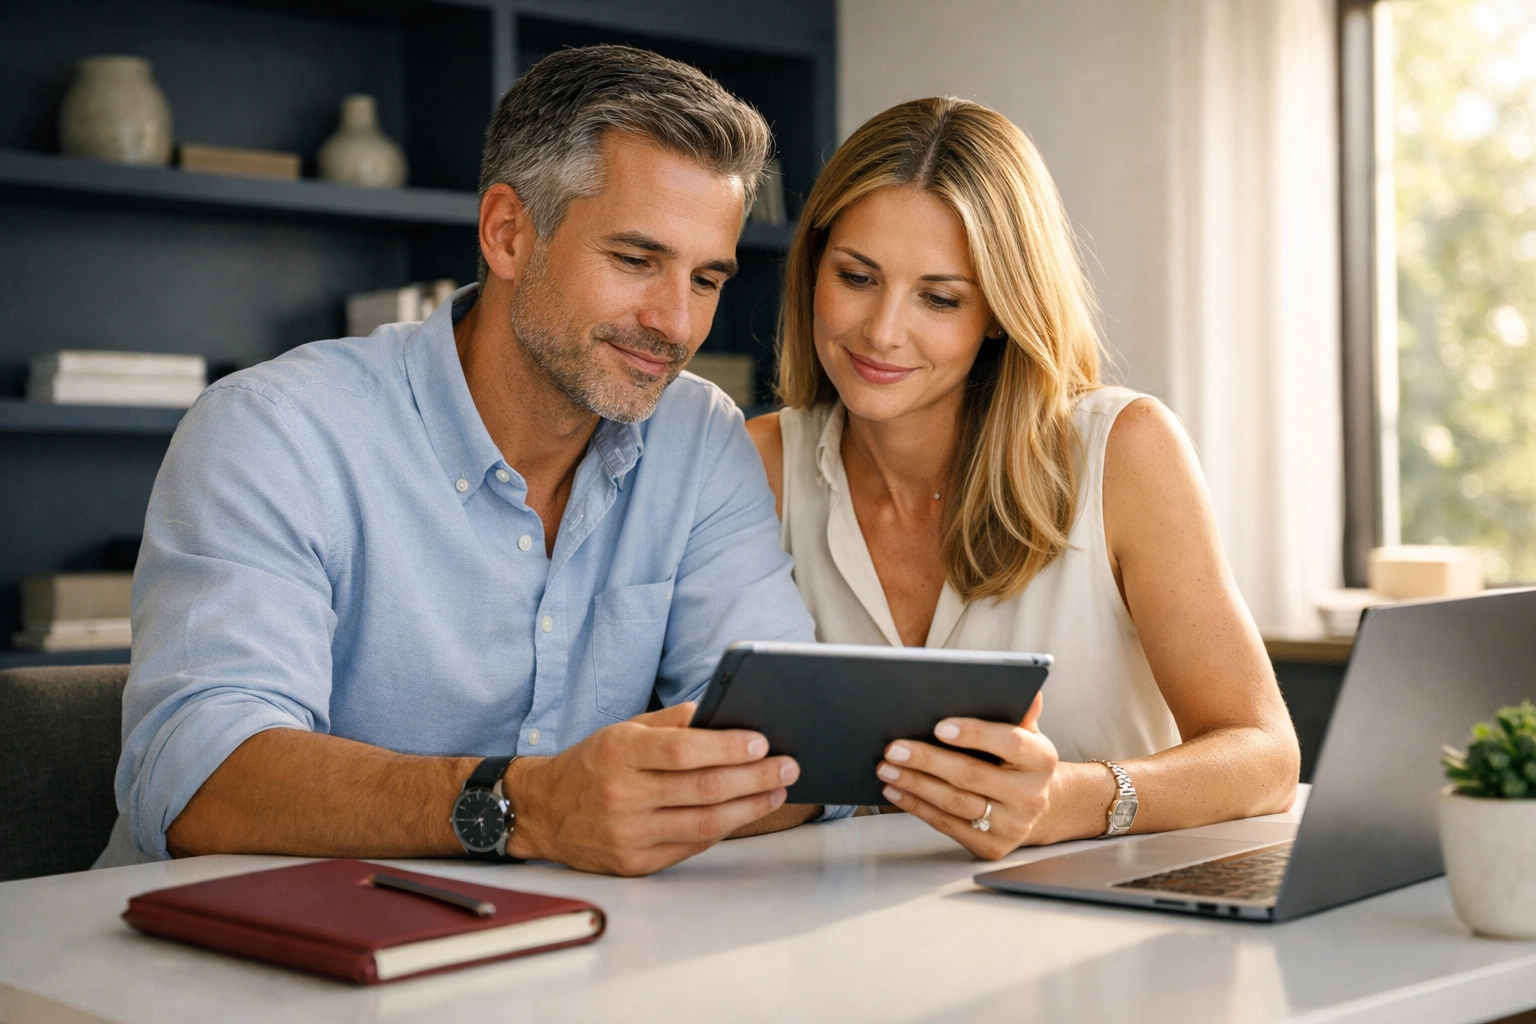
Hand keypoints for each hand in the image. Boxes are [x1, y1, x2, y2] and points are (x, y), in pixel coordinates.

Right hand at [504, 702, 798, 874]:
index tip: (762, 742)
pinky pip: (692, 844)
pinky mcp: (636, 864)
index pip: (682, 751)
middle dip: (754, 777)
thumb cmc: (592, 764)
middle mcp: (623, 796)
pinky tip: (745, 812)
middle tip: (787, 766)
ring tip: (777, 791)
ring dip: (750, 807)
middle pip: (703, 789)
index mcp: (619, 753)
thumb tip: (721, 712)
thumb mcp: (622, 729)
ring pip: (704, 823)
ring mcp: (629, 835)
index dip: (726, 747)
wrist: (544, 811)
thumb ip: (671, 722)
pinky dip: (724, 827)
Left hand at [875, 692, 1056, 858]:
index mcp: (1041, 759)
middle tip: (894, 748)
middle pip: (972, 775)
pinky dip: (917, 806)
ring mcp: (1012, 826)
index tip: (939, 726)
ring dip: (914, 784)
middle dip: (927, 760)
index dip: (974, 733)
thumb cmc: (1020, 762)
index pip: (1010, 742)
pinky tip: (896, 791)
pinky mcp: (991, 847)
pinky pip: (947, 824)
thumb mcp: (1026, 733)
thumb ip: (1020, 711)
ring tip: (887, 768)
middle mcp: (1030, 796)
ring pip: (954, 802)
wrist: (1037, 808)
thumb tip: (1027, 690)